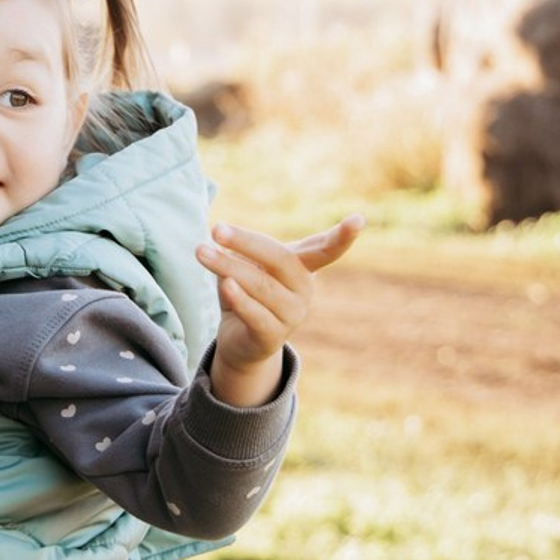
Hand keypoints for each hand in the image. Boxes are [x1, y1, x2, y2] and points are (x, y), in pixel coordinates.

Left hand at [197, 213, 363, 407]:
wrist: (238, 338)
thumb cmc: (246, 290)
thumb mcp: (251, 264)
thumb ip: (248, 248)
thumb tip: (226, 234)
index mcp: (303, 267)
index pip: (327, 249)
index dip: (342, 237)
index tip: (358, 220)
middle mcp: (304, 290)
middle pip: (279, 260)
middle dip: (246, 243)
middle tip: (217, 229)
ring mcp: (292, 315)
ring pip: (260, 286)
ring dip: (227, 267)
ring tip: (201, 252)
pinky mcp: (272, 336)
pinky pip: (255, 315)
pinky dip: (239, 299)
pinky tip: (224, 285)